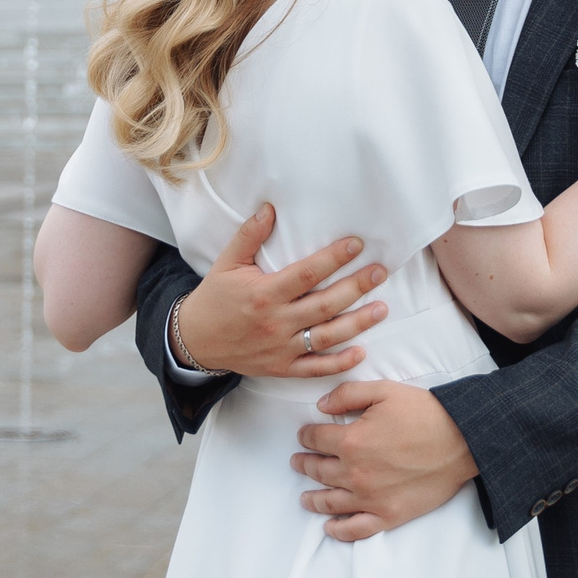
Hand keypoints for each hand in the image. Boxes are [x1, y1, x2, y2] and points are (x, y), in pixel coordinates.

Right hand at [175, 203, 388, 378]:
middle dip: (355, 287)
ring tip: (382, 308)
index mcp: (264, 293)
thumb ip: (249, 235)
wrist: (195, 341)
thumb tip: (270, 208)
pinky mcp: (281, 368)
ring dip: (357, 323)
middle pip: (324, 304)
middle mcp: (276, 322)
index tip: (356, 245)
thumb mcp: (227, 262)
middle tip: (380, 272)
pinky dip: (338, 363)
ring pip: (326, 336)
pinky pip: (314, 368)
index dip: (333, 258)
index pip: (306, 274)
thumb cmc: (214, 298)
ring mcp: (281, 348)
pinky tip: (360, 352)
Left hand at [293, 381, 477, 540]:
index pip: (316, 439)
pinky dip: (339, 530)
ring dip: (313, 499)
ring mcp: (370, 498)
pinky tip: (330, 527)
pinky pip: (356, 529)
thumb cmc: (424, 413)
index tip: (304, 435)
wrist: (461, 441)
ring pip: (331, 502)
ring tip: (305, 497)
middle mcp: (355, 473)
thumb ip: (348, 395)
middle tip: (298, 462)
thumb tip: (321, 406)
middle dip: (305, 464)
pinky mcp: (388, 515)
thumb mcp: (384, 391)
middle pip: (318, 471)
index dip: (306, 436)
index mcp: (351, 441)